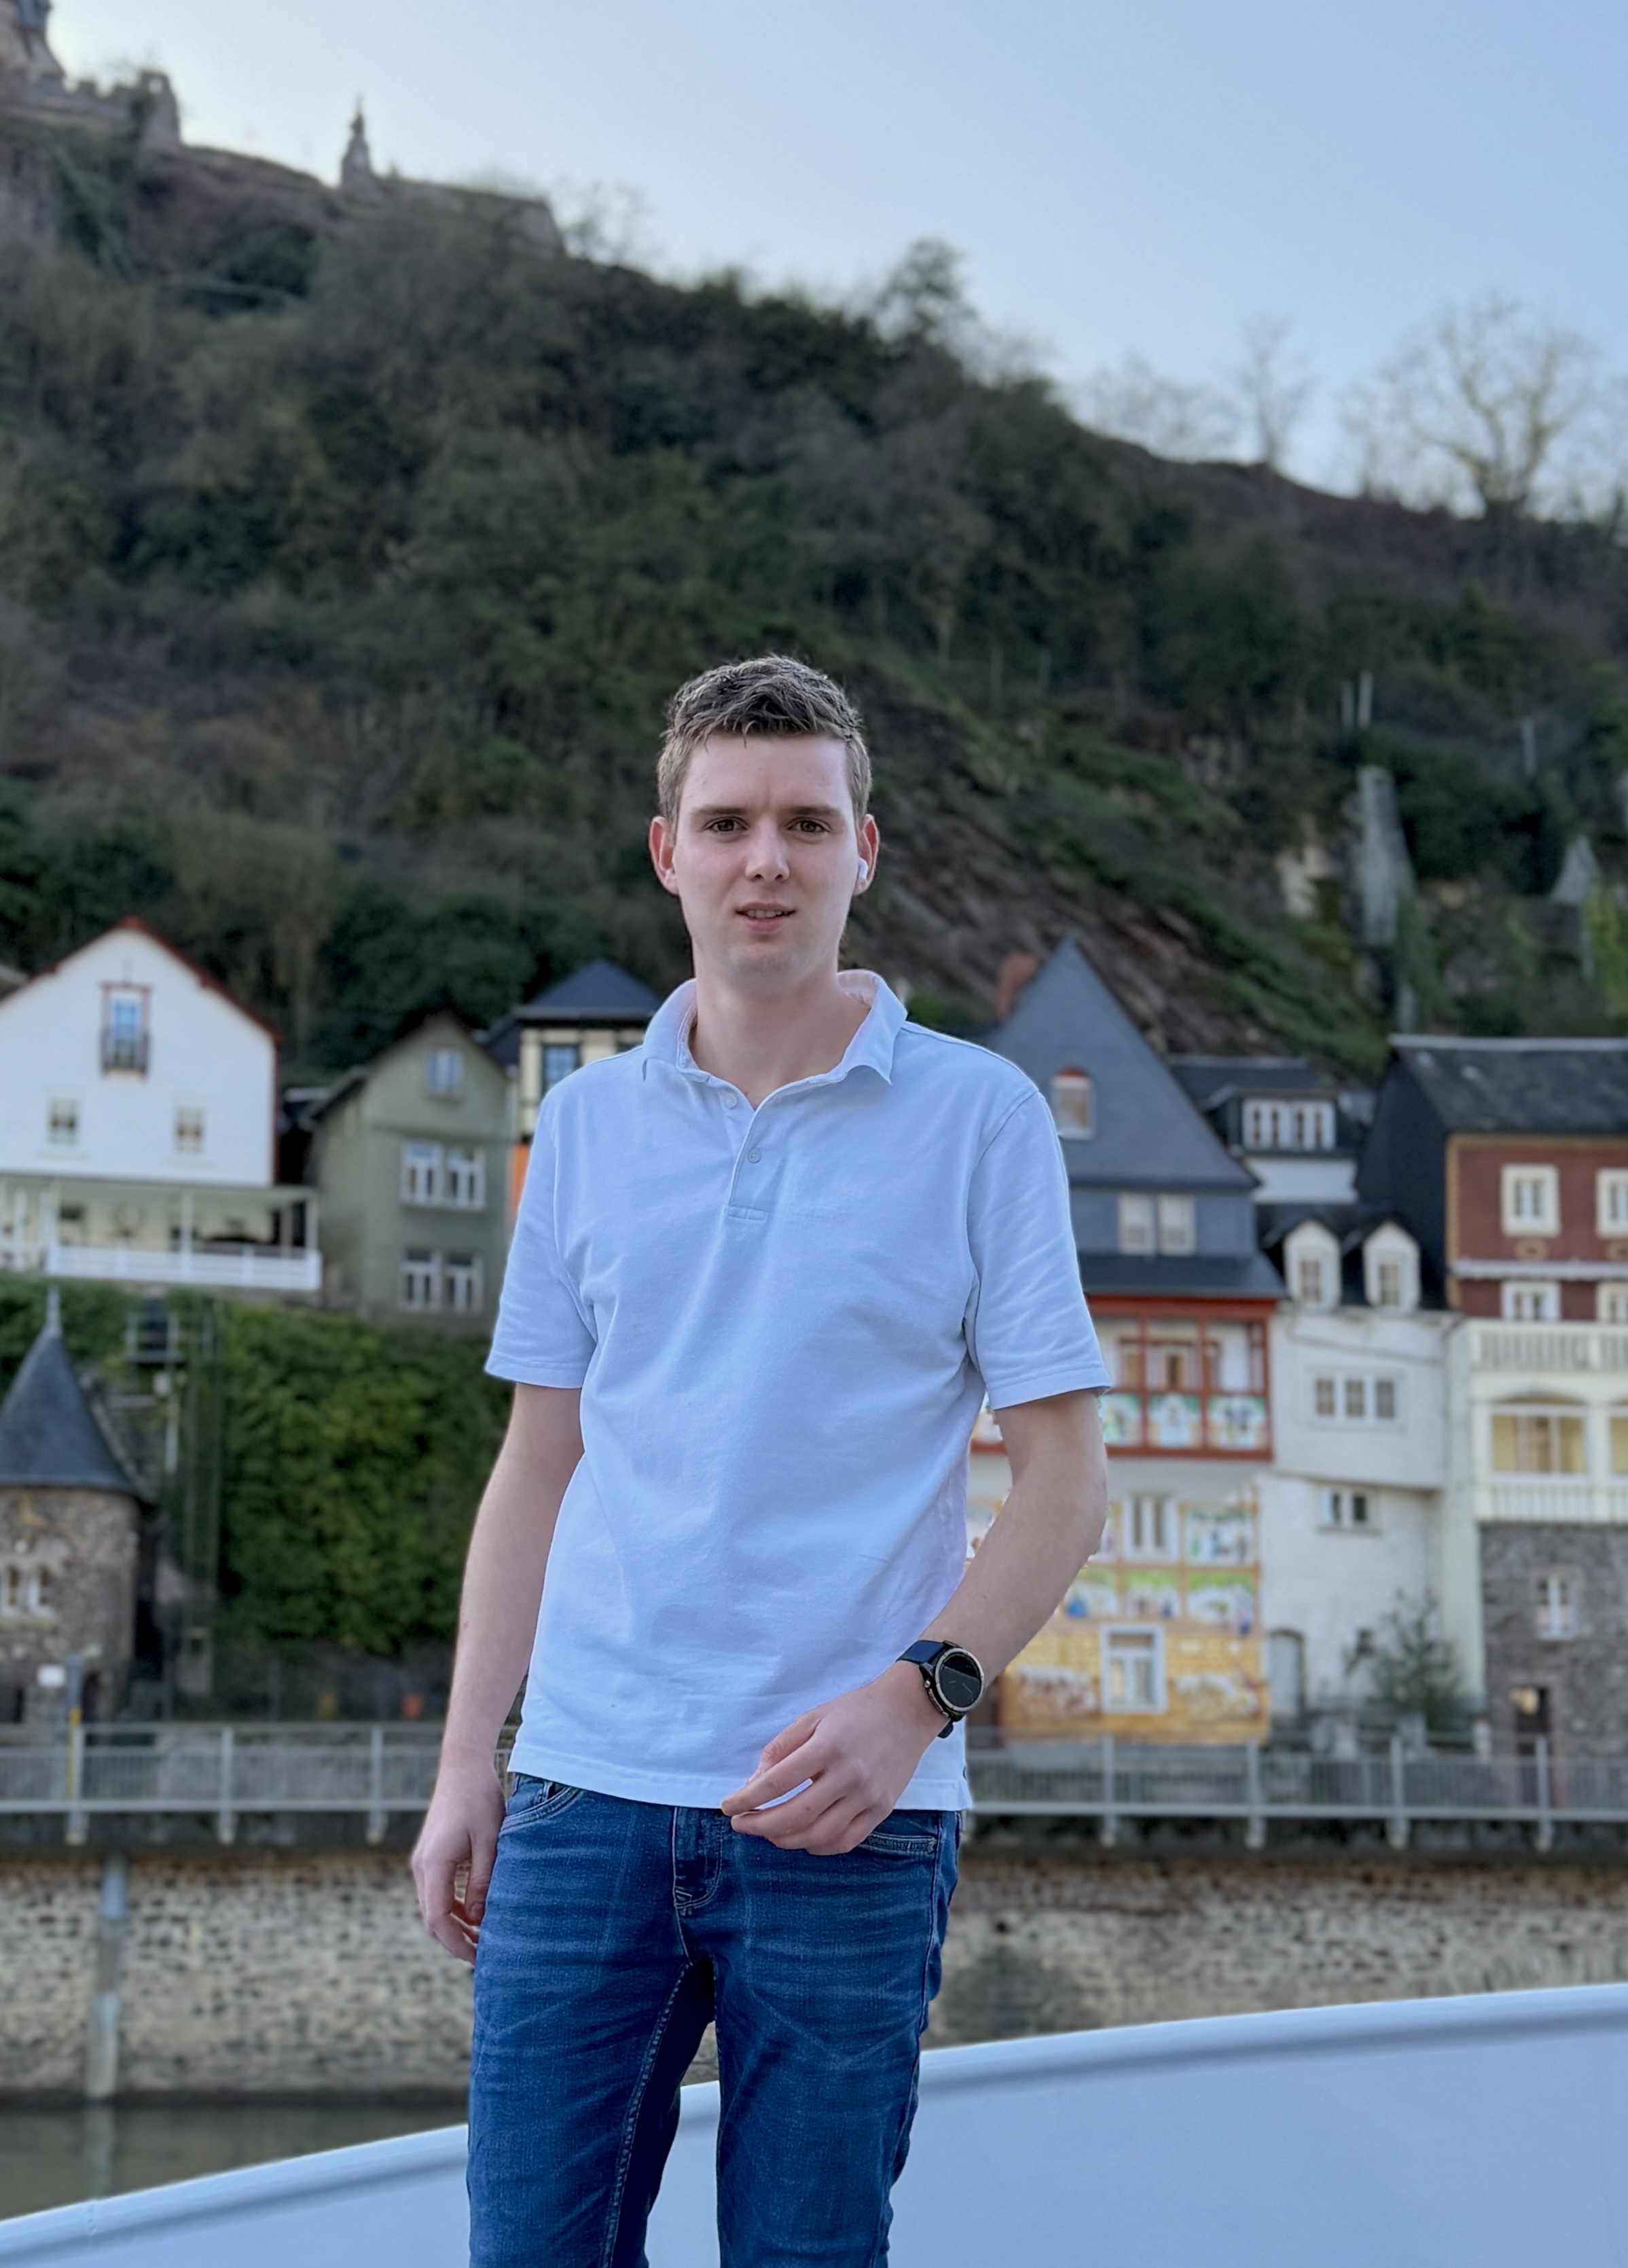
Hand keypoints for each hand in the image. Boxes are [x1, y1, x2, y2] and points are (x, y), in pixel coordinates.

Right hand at [411, 1750, 504, 1962]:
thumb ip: (482, 1882)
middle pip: (432, 1918)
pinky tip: (476, 1915)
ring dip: (455, 1926)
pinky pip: (438, 1892)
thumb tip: (479, 1919)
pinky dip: (454, 1908)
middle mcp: (422, 1867)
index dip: (456, 1944)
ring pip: (434, 1907)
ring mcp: (424, 1862)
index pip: (438, 1919)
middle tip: (484, 1957)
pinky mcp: (430, 1857)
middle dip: (456, 1941)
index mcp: (433, 1865)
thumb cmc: (480, 1800)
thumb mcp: (489, 1841)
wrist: (463, 1767)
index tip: (478, 1959)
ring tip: (483, 1940)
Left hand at [721, 1662, 946, 1854]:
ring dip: (784, 1839)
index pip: (778, 1782)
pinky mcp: (881, 1810)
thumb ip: (781, 1748)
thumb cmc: (855, 1712)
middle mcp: (849, 1775)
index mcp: (828, 1746)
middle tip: (741, 1824)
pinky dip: (818, 1846)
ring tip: (767, 1831)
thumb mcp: (813, 1717)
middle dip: (760, 1825)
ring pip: (818, 1835)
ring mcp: (868, 1797)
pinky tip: (802, 1839)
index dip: (747, 1798)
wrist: (907, 1712)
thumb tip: (755, 1783)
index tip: (727, 1806)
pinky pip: (845, 1842)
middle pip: (796, 1815)